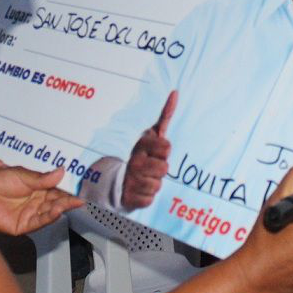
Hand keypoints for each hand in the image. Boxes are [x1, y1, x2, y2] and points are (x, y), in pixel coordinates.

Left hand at [0, 164, 83, 235]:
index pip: (55, 189)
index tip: (79, 189)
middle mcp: (34, 200)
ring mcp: (29, 213)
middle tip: (78, 199)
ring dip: (60, 208)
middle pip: (55, 201)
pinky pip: (39, 222)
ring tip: (69, 203)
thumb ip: (42, 178)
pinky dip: (49, 217)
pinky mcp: (22, 225)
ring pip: (49, 212)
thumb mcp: (22, 175)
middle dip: (67, 200)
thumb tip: (61, 172)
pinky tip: (57, 211)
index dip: (67, 190)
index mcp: (35, 187)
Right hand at [121, 90, 176, 209]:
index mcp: (140, 145)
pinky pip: (149, 199)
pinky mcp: (129, 197)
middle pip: (164, 169)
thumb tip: (175, 92)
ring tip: (143, 179)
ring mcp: (131, 179)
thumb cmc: (142, 155)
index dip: (164, 152)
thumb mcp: (152, 134)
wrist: (117, 179)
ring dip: (153, 184)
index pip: (166, 147)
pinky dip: (146, 197)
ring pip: (158, 185)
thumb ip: (165, 114)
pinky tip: (138, 190)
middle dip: (160, 170)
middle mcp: (134, 161)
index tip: (156, 152)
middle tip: (150, 167)